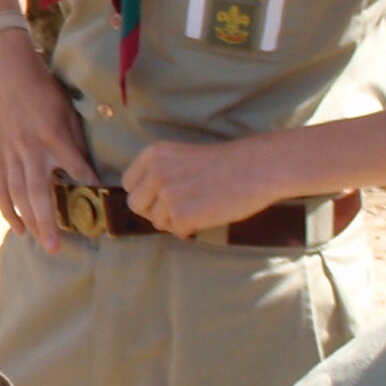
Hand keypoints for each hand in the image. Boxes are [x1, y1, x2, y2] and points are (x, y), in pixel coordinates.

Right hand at [0, 28, 94, 252]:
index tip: (101, 199)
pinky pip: (1, 187)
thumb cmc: (42, 88)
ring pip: (18, 195)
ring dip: (29, 222)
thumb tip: (86, 167)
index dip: (87, 183)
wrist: (4, 70)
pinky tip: (18, 227)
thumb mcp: (66, 108)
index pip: (74, 165)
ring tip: (41, 243)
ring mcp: (10, 152)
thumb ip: (75, 138)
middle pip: (38, 192)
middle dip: (48, 222)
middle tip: (57, 247)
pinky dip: (7, 209)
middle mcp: (30, 147)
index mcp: (52, 133)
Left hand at [121, 136, 279, 238]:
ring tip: (198, 209)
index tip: (161, 197)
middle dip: (154, 211)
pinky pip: (176, 231)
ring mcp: (167, 195)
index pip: (129, 184)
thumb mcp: (182, 158)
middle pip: (136, 204)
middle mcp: (155, 173)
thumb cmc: (225, 163)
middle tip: (178, 209)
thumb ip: (161, 173)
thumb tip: (146, 200)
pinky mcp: (182, 215)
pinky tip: (206, 216)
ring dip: (174, 221)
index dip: (145, 194)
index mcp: (153, 154)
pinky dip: (189, 229)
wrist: (256, 168)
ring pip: (156, 221)